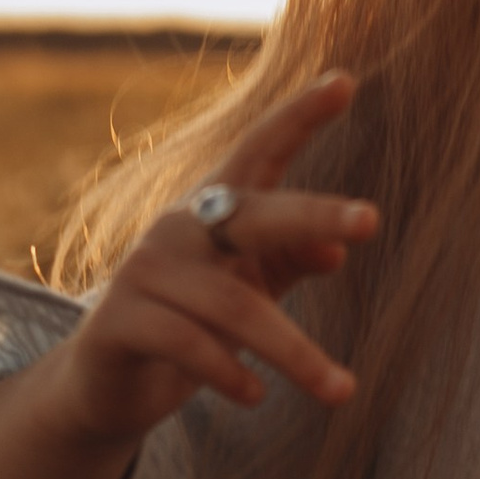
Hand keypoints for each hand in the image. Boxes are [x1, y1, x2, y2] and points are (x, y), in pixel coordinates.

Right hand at [55, 72, 378, 448]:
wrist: (108, 387)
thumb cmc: (193, 328)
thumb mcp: (248, 292)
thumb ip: (288, 264)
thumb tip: (336, 253)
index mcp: (216, 212)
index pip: (260, 150)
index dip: (300, 116)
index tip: (346, 80)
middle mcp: (179, 228)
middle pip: (254, 214)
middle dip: (314, 214)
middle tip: (371, 219)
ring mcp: (144, 271)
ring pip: (233, 306)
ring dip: (294, 354)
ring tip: (342, 392)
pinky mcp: (119, 320)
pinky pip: (187, 344)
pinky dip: (230, 373)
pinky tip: (258, 397)